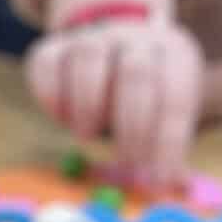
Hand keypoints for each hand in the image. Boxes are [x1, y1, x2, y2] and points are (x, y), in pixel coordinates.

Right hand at [25, 19, 207, 189]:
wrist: (111, 45)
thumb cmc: (143, 93)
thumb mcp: (166, 111)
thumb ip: (168, 144)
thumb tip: (174, 183)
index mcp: (175, 53)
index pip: (175, 97)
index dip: (167, 141)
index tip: (156, 177)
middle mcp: (135, 39)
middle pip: (136, 74)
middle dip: (131, 124)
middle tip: (125, 160)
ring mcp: (92, 38)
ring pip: (89, 60)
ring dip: (88, 105)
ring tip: (88, 134)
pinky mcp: (53, 46)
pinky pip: (46, 65)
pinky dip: (52, 96)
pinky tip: (61, 117)